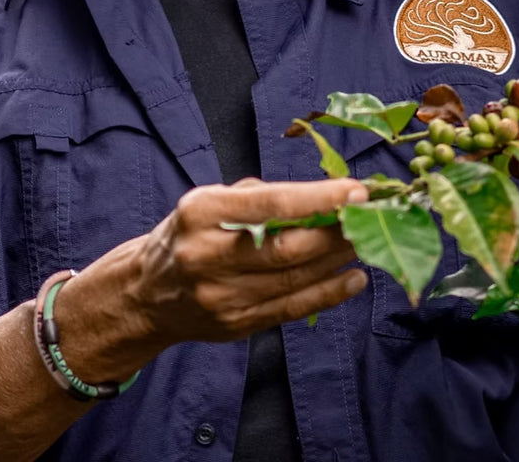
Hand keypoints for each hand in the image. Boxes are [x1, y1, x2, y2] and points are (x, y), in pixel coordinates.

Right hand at [135, 177, 368, 345]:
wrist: (146, 293)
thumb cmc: (188, 234)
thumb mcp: (209, 200)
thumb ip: (260, 196)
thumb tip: (321, 195)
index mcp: (200, 213)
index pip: (269, 204)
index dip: (318, 199)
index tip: (356, 190)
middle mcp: (208, 256)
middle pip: (287, 248)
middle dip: (337, 231)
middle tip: (372, 216)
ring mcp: (221, 297)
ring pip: (295, 280)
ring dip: (339, 260)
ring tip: (370, 240)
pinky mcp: (236, 326)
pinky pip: (292, 309)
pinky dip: (329, 293)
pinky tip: (355, 277)